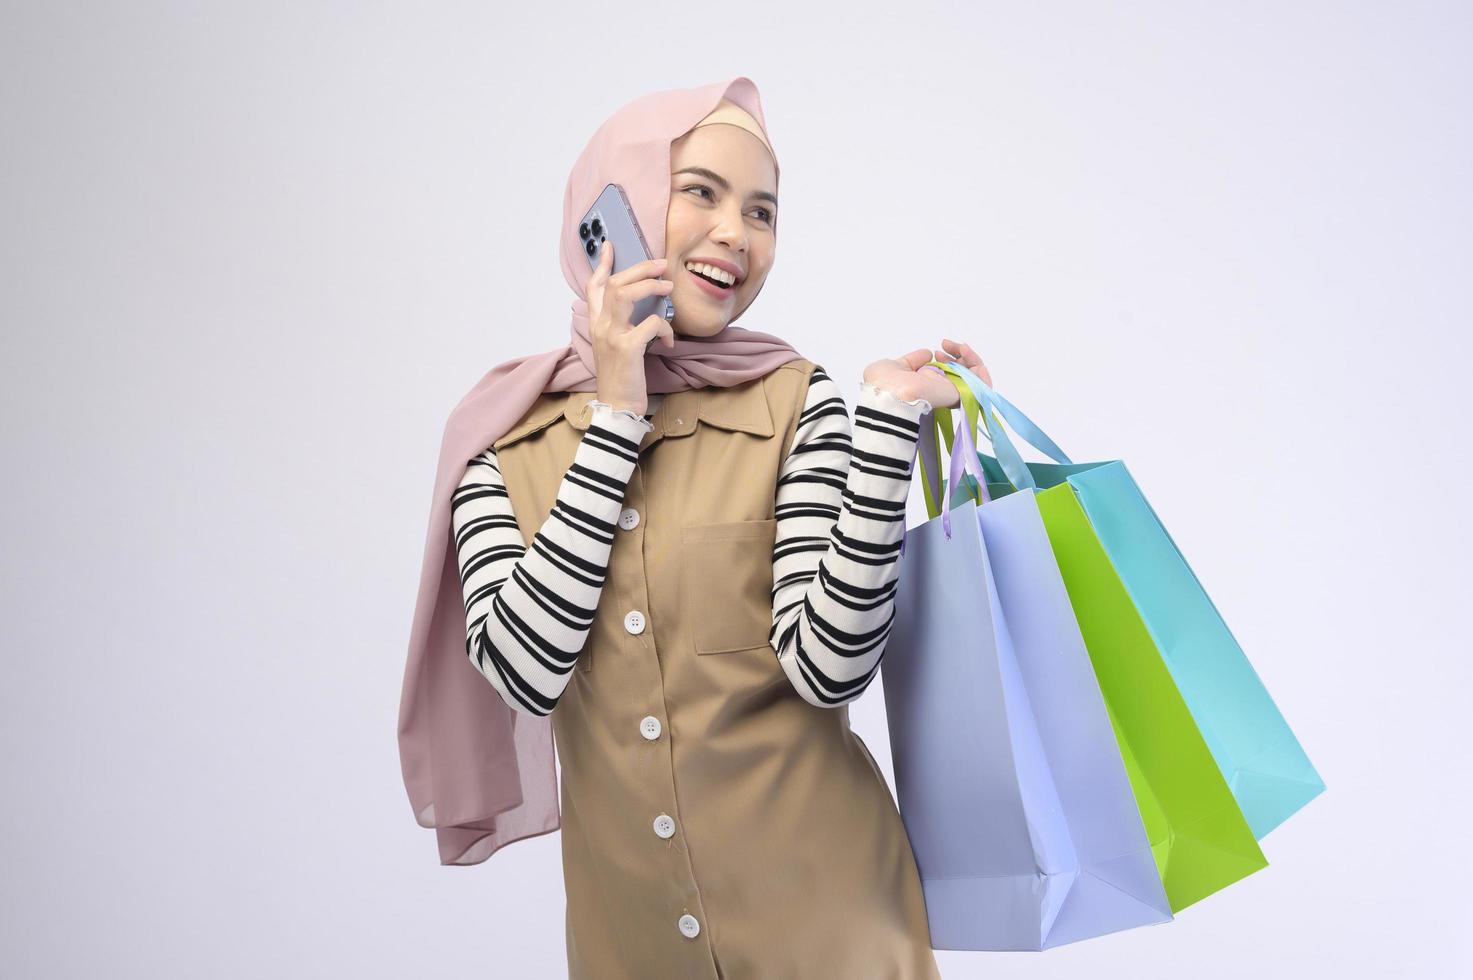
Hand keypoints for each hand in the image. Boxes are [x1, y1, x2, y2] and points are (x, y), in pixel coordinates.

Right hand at [587, 239, 675, 415]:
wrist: (617, 409)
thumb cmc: (622, 379)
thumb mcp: (616, 348)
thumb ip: (623, 326)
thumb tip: (644, 309)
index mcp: (597, 325)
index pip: (594, 287)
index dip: (602, 265)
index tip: (610, 246)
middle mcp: (600, 326)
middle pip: (614, 283)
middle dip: (640, 268)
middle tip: (661, 264)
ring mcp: (611, 336)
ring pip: (626, 293)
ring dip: (651, 285)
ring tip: (668, 287)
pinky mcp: (627, 348)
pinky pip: (651, 324)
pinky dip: (665, 329)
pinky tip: (668, 341)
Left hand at [862, 338, 992, 410]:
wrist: (886, 397)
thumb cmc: (883, 385)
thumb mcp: (895, 365)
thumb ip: (912, 360)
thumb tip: (928, 354)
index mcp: (926, 387)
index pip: (948, 374)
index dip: (950, 358)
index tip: (939, 349)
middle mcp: (940, 391)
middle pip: (964, 374)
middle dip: (961, 354)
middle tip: (947, 345)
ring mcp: (951, 394)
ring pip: (975, 378)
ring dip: (972, 358)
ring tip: (961, 347)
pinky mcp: (960, 396)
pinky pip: (982, 385)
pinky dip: (980, 368)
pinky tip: (967, 354)